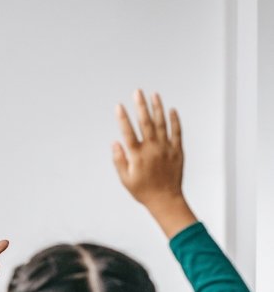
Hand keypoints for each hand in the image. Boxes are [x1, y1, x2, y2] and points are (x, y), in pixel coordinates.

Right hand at [113, 90, 196, 237]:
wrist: (165, 199)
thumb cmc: (143, 191)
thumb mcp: (125, 179)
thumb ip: (119, 160)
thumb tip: (115, 143)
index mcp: (137, 156)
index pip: (128, 133)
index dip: (123, 119)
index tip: (119, 106)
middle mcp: (152, 149)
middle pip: (145, 123)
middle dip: (140, 106)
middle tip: (137, 92)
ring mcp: (166, 148)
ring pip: (162, 123)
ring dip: (157, 108)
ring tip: (154, 95)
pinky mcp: (177, 150)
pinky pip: (176, 131)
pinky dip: (174, 120)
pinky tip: (171, 110)